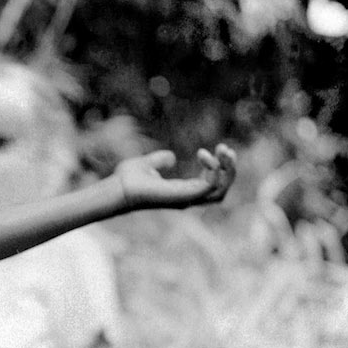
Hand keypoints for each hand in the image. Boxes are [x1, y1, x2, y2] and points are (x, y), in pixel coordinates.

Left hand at [108, 143, 236, 213]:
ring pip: (220, 190)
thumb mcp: (149, 164)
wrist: (117, 187)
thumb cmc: (128, 179)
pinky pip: (208, 188)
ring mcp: (186, 199)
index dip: (220, 168)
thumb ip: (161, 161)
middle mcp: (187, 198)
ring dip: (227, 170)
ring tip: (223, 150)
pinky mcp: (181, 197)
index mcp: (183, 191)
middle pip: (222, 190)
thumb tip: (171, 157)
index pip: (213, 185)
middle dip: (230, 170)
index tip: (217, 148)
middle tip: (226, 149)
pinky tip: (206, 156)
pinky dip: (213, 172)